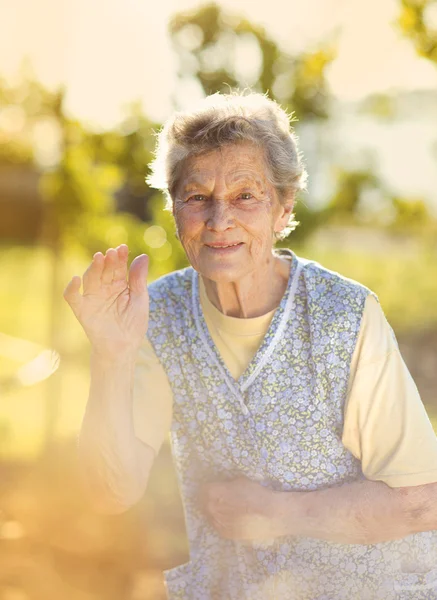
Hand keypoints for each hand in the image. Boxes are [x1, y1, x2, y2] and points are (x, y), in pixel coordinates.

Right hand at [63, 244, 148, 359]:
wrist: (123, 347)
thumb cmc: (133, 324)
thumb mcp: (140, 300)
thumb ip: (139, 279)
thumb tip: (142, 256)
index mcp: (120, 284)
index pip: (118, 267)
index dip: (120, 257)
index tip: (123, 248)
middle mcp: (104, 288)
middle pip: (104, 270)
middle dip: (108, 261)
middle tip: (112, 252)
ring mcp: (92, 298)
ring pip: (90, 278)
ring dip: (93, 268)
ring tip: (99, 258)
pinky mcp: (82, 310)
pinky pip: (72, 297)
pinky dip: (71, 288)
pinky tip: (75, 280)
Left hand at [199, 477, 282, 540]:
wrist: (270, 515)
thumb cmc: (255, 494)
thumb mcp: (239, 481)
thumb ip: (226, 484)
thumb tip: (222, 486)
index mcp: (212, 493)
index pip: (203, 488)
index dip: (209, 487)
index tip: (214, 487)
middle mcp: (211, 509)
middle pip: (203, 502)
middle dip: (209, 499)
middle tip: (219, 497)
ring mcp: (217, 523)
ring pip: (210, 515)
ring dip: (215, 510)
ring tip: (226, 508)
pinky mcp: (224, 534)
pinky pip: (217, 525)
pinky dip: (221, 520)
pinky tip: (231, 518)